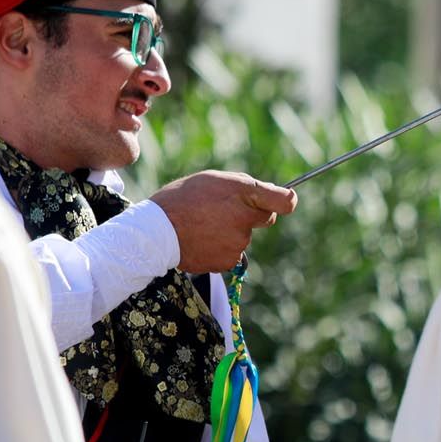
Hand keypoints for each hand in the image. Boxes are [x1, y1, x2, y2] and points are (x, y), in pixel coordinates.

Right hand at [151, 170, 296, 273]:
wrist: (156, 231)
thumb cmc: (183, 198)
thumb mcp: (215, 180)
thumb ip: (246, 186)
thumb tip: (271, 194)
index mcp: (245, 195)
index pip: (285, 202)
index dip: (285, 201)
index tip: (283, 200)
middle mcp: (246, 220)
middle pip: (264, 219)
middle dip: (251, 214)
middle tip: (223, 209)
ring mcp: (238, 244)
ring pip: (244, 237)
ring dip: (232, 232)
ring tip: (204, 224)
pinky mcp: (228, 261)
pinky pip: (232, 253)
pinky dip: (221, 248)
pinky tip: (203, 240)